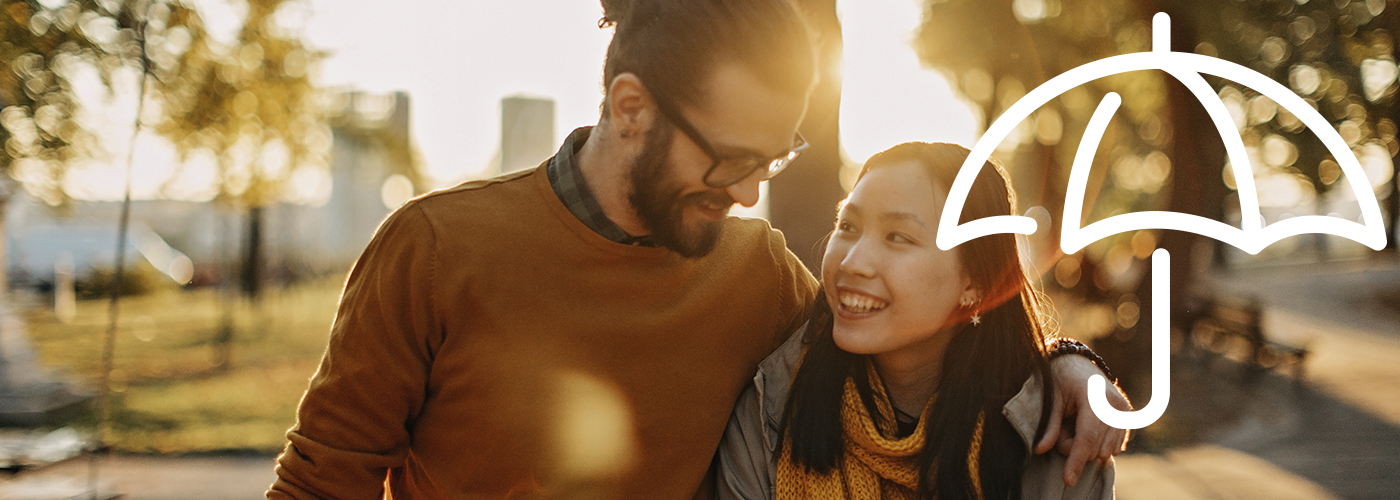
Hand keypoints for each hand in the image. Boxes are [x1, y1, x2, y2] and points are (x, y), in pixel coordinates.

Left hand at [1035, 354, 1131, 485]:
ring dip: (1087, 447)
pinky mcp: (1127, 416)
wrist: (1078, 363)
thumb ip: (1050, 426)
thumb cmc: (1061, 379)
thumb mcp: (1051, 399)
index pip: (1086, 438)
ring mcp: (1123, 410)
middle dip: (1074, 448)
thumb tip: (1039, 450)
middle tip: (1062, 430)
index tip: (1068, 480)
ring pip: (1105, 450)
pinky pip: (1114, 446)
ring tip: (1075, 425)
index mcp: (1093, 397)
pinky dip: (1098, 444)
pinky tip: (1088, 427)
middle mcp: (1113, 404)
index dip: (1075, 461)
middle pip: (1095, 448)